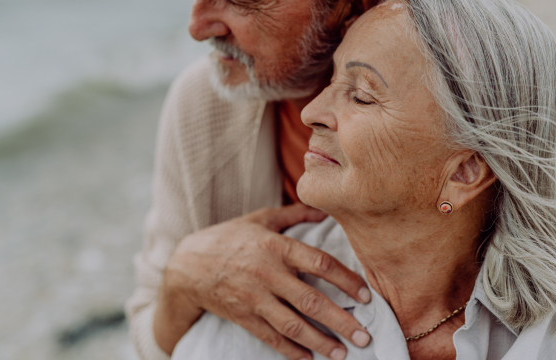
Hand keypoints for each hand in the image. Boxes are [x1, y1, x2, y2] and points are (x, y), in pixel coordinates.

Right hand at [153, 203, 371, 359]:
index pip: (320, 263)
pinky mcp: (244, 317)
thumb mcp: (261, 219)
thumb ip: (295, 214)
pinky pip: (271, 338)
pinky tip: (309, 359)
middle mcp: (268, 273)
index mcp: (276, 246)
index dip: (346, 280)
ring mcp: (254, 298)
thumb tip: (325, 209)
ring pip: (293, 325)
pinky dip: (292, 351)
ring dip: (320, 342)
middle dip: (341, 321)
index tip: (366, 296)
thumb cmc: (230, 237)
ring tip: (342, 353)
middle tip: (364, 337)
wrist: (188, 265)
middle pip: (311, 301)